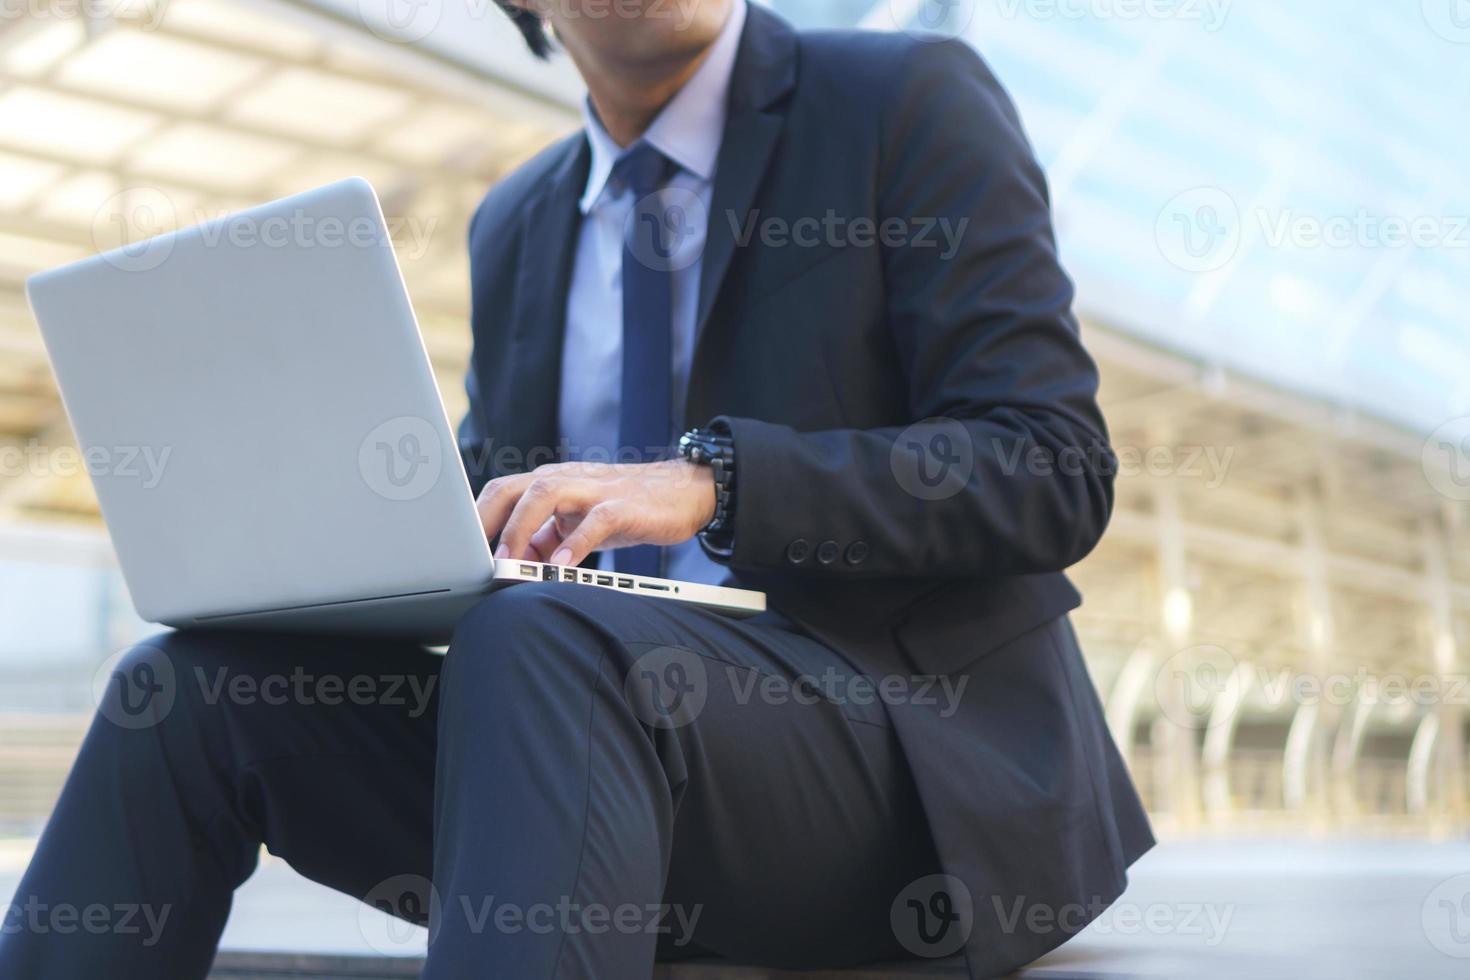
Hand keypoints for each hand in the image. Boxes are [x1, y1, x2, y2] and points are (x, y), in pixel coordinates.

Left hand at [478, 460, 715, 566]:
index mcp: (550, 484)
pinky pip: (594, 520)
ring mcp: (593, 490)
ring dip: (520, 529)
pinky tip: (563, 565)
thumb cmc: (625, 507)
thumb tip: (510, 567)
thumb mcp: (577, 524)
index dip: (473, 520)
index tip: (455, 553)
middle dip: (486, 521)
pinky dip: (575, 542)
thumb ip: (544, 540)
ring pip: (544, 494)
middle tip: (470, 558)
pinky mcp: (623, 505)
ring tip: (510, 563)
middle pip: (512, 488)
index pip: (499, 493)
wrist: (683, 492)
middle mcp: (565, 480)